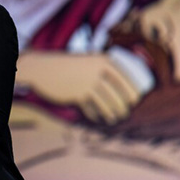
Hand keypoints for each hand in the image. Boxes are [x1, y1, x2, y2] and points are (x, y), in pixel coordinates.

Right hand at [16, 50, 140, 124]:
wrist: (44, 68)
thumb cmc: (68, 67)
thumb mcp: (88, 64)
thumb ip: (103, 74)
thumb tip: (122, 91)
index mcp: (103, 61)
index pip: (125, 78)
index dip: (132, 91)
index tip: (136, 100)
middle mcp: (97, 71)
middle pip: (118, 94)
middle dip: (123, 106)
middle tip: (124, 113)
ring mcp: (87, 83)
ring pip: (107, 104)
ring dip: (111, 113)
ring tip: (113, 118)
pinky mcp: (77, 94)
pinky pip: (91, 108)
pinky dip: (95, 115)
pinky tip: (96, 118)